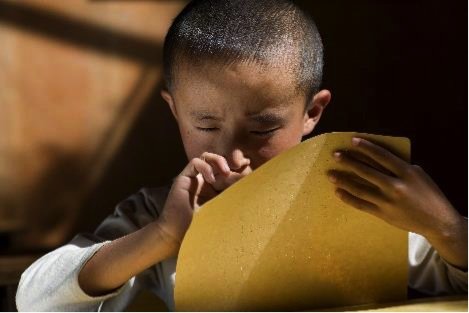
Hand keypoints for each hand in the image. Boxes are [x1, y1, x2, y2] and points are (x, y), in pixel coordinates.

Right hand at [155, 152, 249, 255]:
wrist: (177, 235)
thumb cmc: (199, 227)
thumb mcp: (222, 211)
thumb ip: (232, 199)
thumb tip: (250, 191)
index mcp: (216, 191)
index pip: (229, 174)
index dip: (239, 173)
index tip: (250, 177)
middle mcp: (205, 182)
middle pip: (219, 164)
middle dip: (231, 166)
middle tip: (239, 174)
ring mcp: (195, 179)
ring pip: (207, 158)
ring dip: (218, 161)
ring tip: (226, 171)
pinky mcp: (184, 178)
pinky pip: (195, 162)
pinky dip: (205, 167)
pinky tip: (210, 179)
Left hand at [327, 137, 462, 239]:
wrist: (437, 222)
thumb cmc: (428, 195)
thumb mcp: (419, 175)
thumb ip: (400, 166)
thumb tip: (378, 157)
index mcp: (406, 173)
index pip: (382, 156)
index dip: (366, 147)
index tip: (352, 140)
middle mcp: (395, 186)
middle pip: (367, 171)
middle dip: (349, 162)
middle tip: (335, 155)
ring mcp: (388, 201)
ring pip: (360, 189)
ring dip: (343, 180)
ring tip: (330, 174)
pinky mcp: (383, 214)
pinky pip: (361, 204)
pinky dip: (348, 198)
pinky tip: (338, 192)